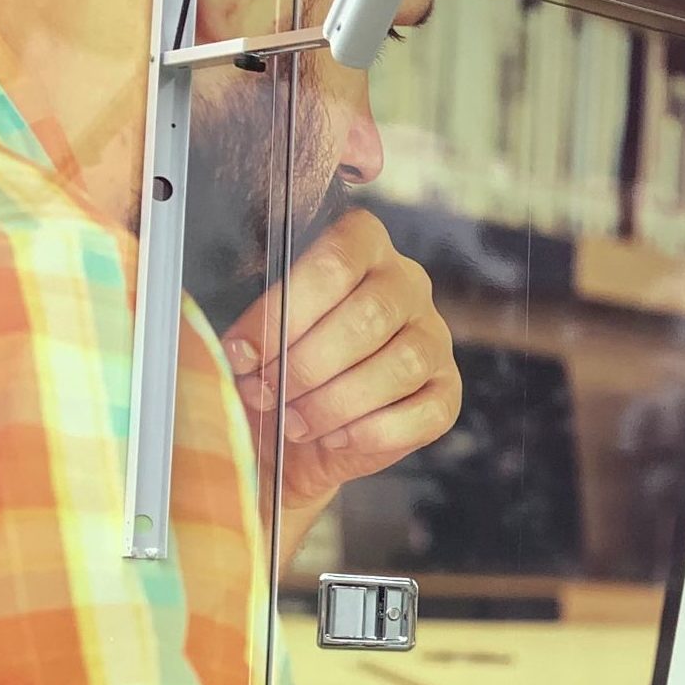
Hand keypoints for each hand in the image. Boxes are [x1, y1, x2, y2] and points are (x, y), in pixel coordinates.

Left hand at [220, 209, 460, 540]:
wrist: (296, 436)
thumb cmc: (274, 373)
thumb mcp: (253, 340)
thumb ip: (247, 332)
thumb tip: (237, 349)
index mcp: (363, 247)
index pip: (336, 260)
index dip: (286, 310)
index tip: (243, 351)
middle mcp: (408, 285)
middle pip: (370, 315)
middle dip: (307, 363)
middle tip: (267, 391)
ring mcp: (434, 339)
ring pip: (400, 365)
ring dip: (336, 401)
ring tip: (295, 422)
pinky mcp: (446, 393)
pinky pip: (423, 412)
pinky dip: (371, 431)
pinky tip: (334, 437)